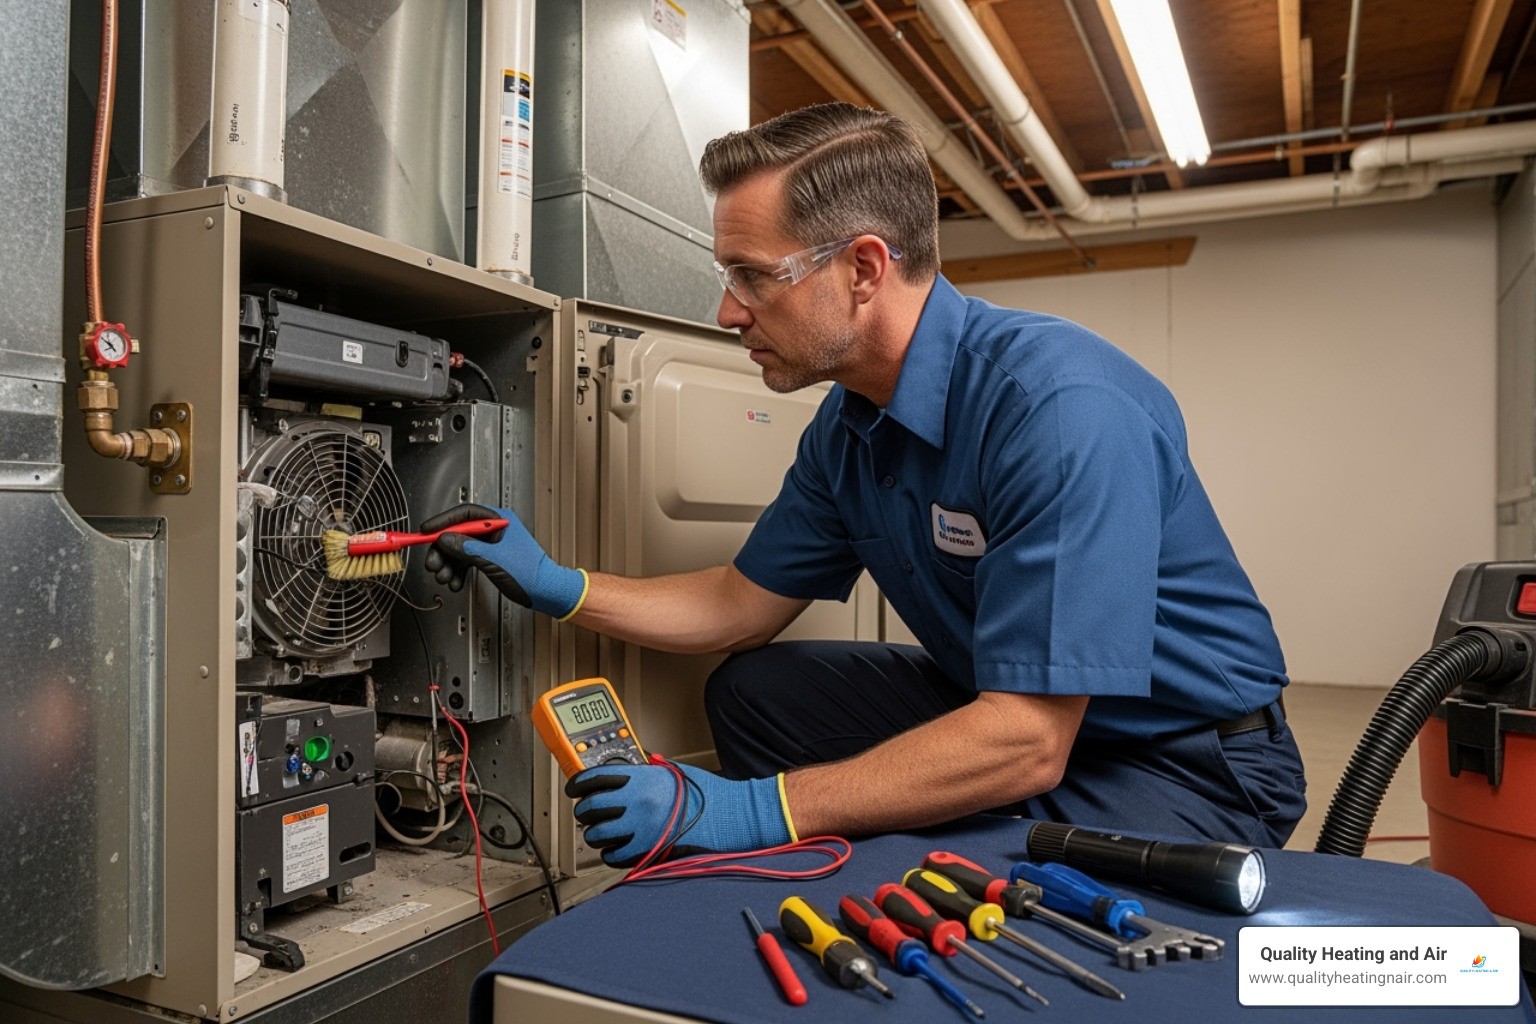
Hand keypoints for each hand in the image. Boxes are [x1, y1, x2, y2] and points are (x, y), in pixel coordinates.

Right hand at [421, 503, 587, 618]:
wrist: (547, 592)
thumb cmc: (532, 573)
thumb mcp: (494, 559)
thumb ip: (467, 548)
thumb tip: (445, 539)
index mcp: (500, 520)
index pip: (465, 514)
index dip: (443, 522)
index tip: (426, 531)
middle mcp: (494, 530)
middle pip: (459, 533)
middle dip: (443, 550)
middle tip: (433, 563)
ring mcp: (492, 545)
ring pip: (461, 549)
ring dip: (449, 564)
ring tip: (443, 576)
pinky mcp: (490, 558)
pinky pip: (467, 561)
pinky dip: (459, 572)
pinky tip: (455, 582)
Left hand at [566, 762, 791, 867]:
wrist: (729, 817)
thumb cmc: (710, 795)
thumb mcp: (677, 772)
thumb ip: (651, 770)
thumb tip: (635, 768)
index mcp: (642, 779)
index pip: (595, 778)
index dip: (578, 784)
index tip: (574, 788)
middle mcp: (637, 802)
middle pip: (591, 807)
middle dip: (584, 811)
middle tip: (587, 812)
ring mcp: (640, 828)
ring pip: (597, 834)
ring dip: (595, 834)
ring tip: (602, 832)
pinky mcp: (647, 851)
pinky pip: (613, 855)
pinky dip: (610, 853)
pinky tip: (615, 848)